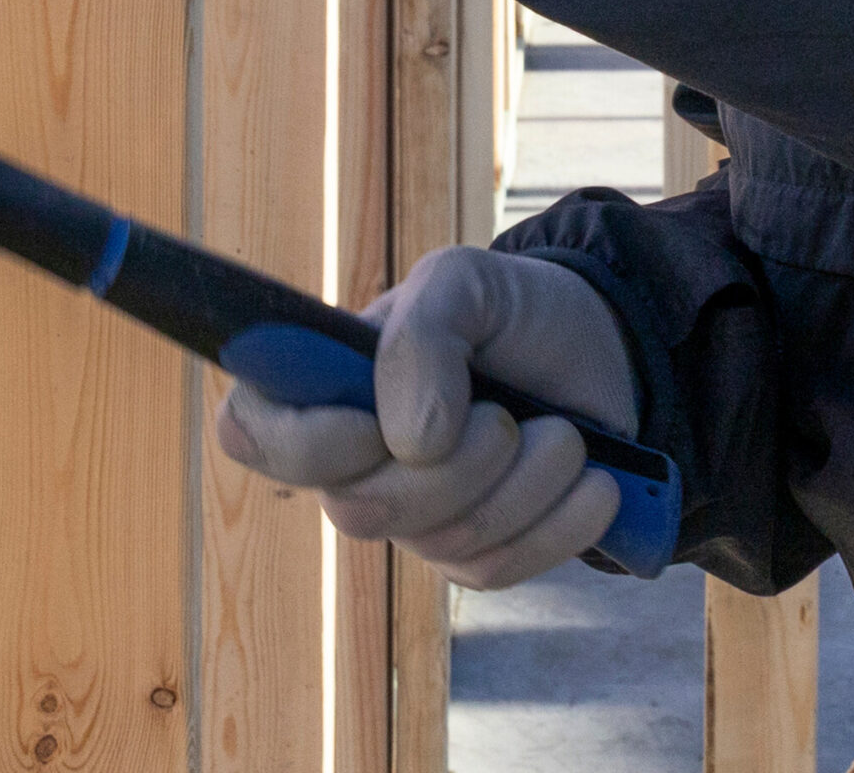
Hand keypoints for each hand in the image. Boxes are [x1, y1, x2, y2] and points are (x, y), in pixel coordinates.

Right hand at [218, 248, 639, 590]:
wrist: (601, 351)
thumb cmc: (514, 310)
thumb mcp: (467, 282)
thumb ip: (424, 334)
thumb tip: (408, 442)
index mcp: (331, 382)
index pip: (252, 432)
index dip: (302, 445)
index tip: (371, 427)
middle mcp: (358, 459)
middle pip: (358, 509)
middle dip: (452, 468)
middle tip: (505, 416)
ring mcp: (415, 516)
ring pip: (441, 544)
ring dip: (523, 482)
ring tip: (564, 435)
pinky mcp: (474, 555)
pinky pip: (497, 571)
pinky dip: (558, 521)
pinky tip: (593, 481)